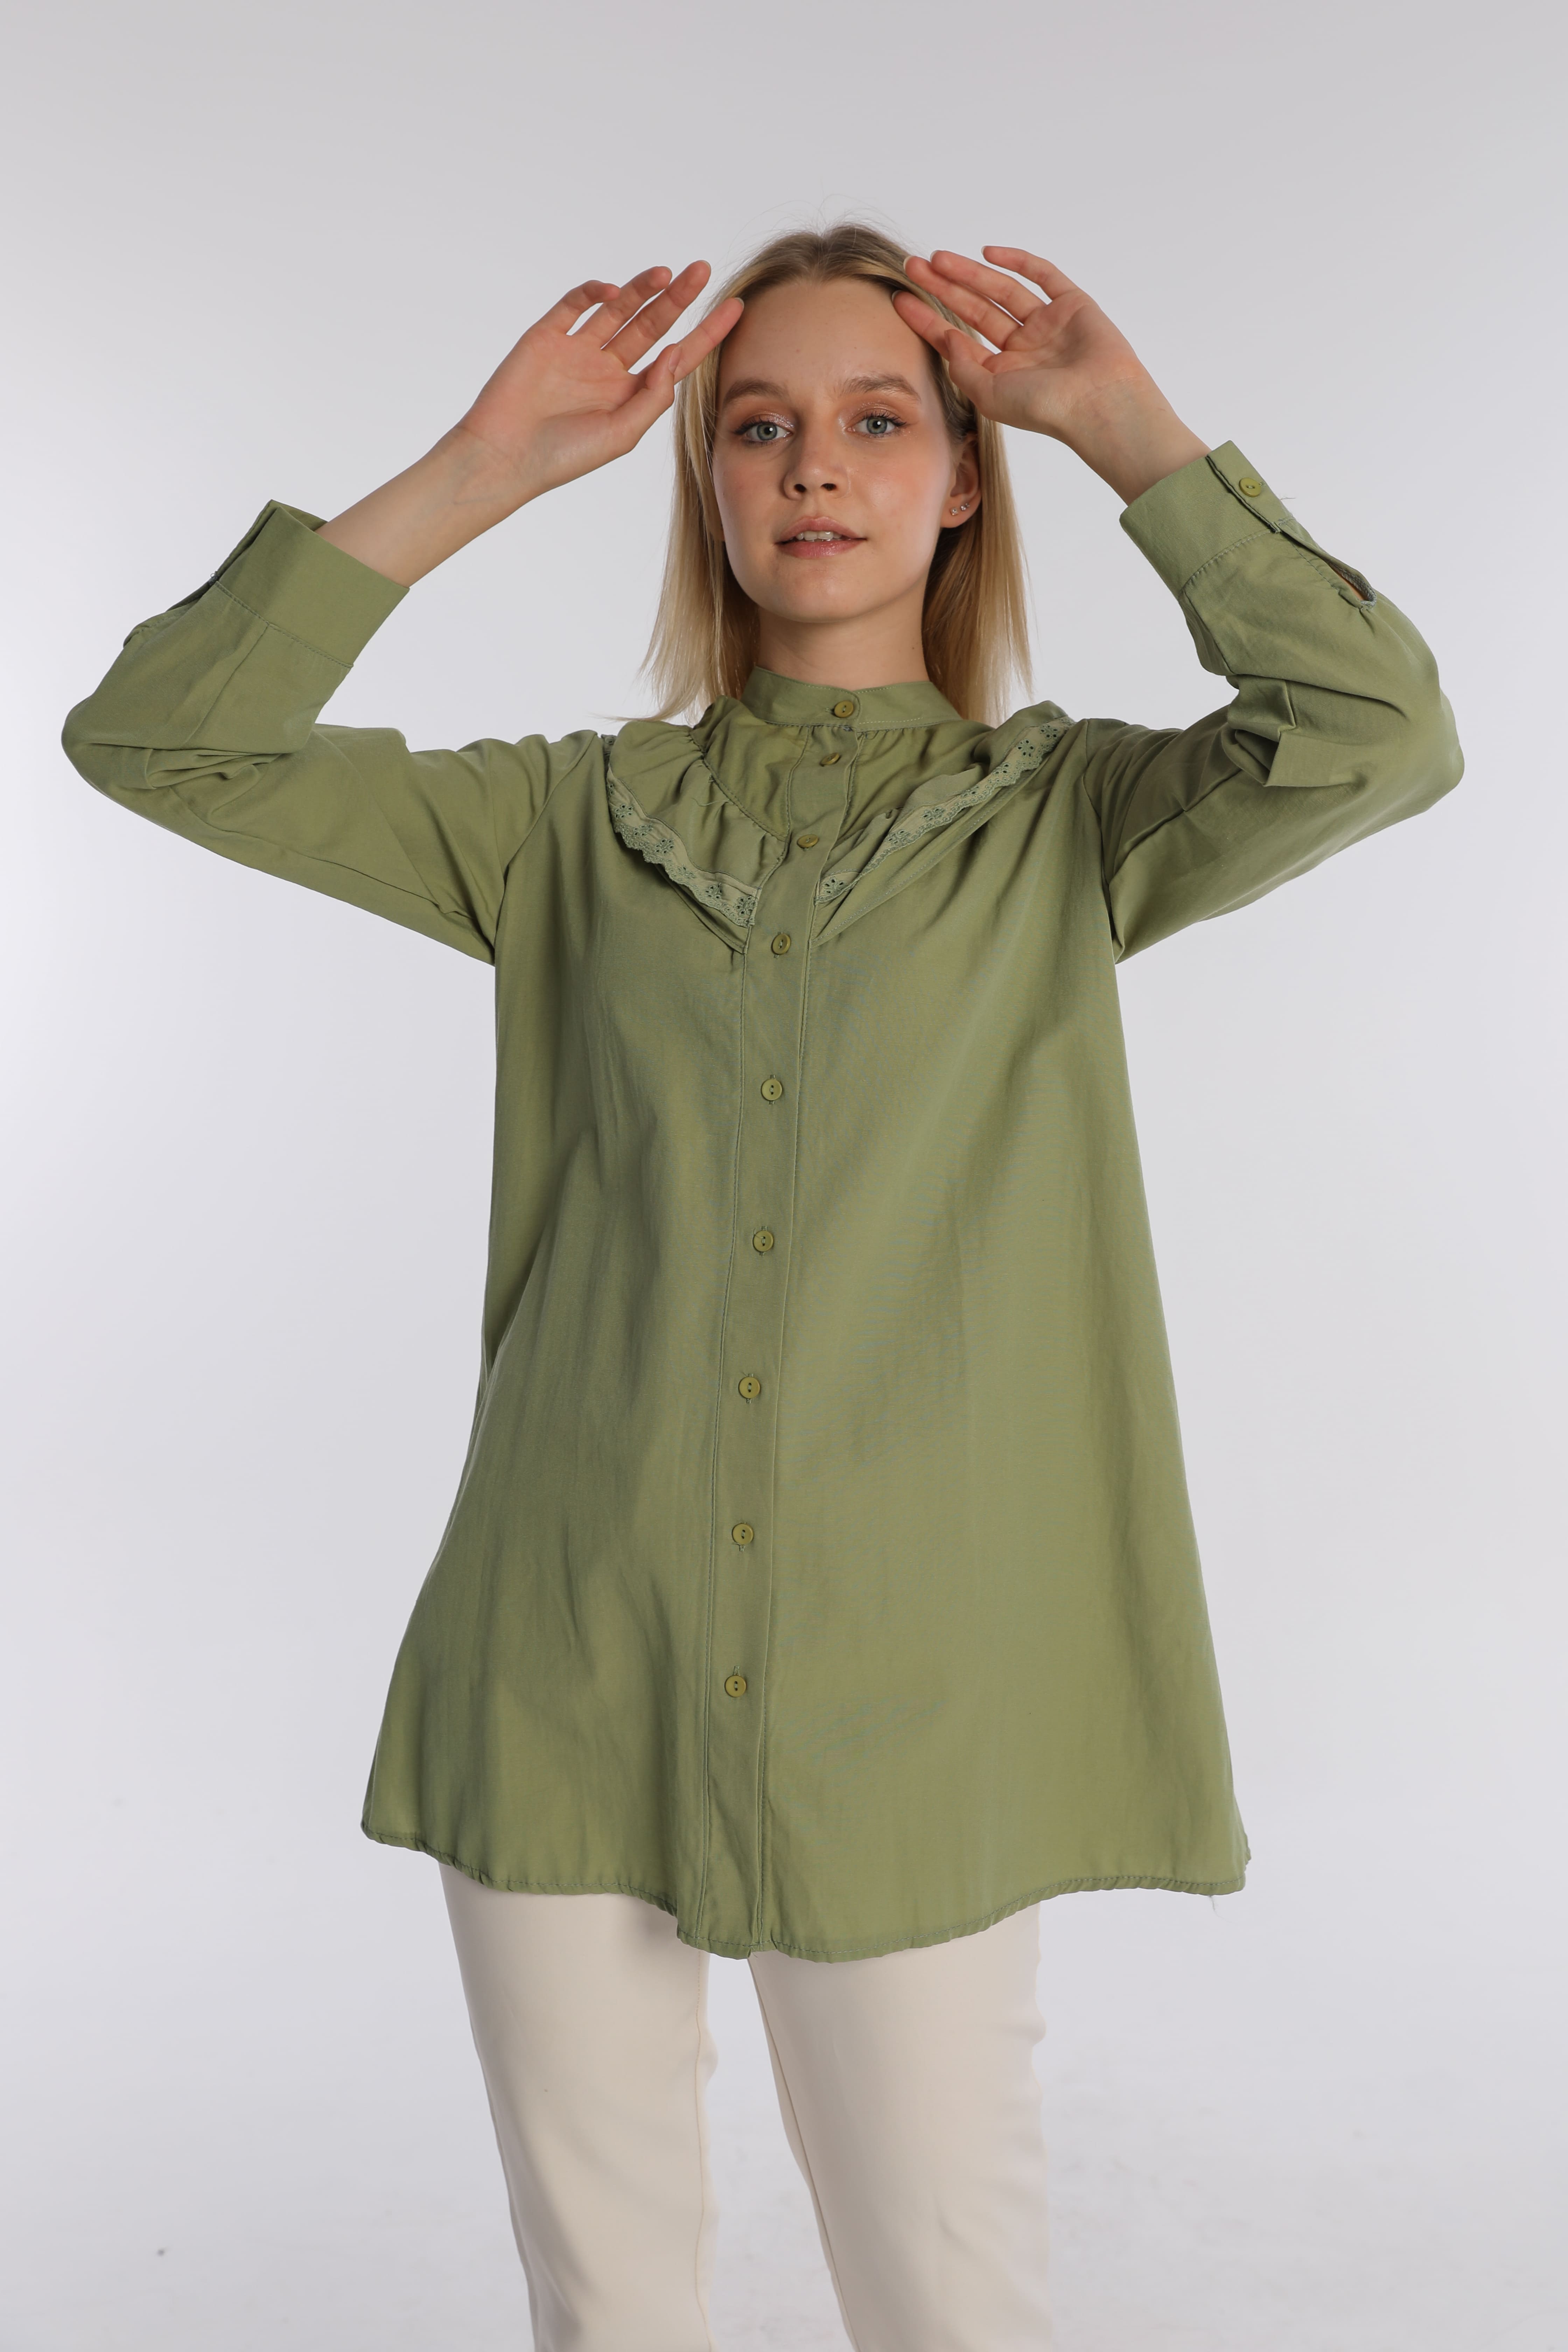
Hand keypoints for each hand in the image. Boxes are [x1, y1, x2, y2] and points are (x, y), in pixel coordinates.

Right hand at [458, 264, 743, 505]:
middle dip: (678, 298)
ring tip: (666, 274)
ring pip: (618, 309)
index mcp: (629, 393)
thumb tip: (676, 351)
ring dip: (641, 289)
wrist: (504, 457)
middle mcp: (607, 368)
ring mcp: (577, 349)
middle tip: (702, 270)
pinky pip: (574, 305)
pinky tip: (611, 291)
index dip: (707, 332)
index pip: (677, 356)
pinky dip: (593, 292)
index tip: (737, 308)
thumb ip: (654, 395)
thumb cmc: (564, 456)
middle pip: (652, 324)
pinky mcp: (546, 335)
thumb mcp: (622, 434)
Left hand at [894, 248, 1207, 504]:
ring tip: (937, 258)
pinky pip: (1042, 275)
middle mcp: (1021, 348)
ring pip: (1000, 290)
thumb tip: (947, 337)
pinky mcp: (1071, 304)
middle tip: (912, 266)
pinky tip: (987, 253)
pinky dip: (1017, 261)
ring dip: (969, 273)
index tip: (900, 299)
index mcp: (1001, 373)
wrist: (1099, 403)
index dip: (926, 319)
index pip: (956, 339)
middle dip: (942, 287)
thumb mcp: (989, 395)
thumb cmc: (1046, 409)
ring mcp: (1046, 324)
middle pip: (973, 309)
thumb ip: (962, 367)